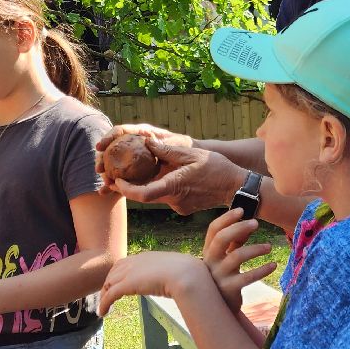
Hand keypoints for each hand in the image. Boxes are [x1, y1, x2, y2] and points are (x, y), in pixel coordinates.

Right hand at [96, 123, 191, 177]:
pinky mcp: (135, 172)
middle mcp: (133, 144)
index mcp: (141, 133)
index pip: (120, 132)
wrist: (189, 158)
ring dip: (107, 174)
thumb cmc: (183, 147)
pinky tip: (104, 192)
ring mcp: (133, 158)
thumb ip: (163, 144)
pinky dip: (114, 185)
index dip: (109, 137)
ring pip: (114, 164)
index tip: (100, 146)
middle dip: (103, 159)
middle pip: (113, 149)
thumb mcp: (176, 144)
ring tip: (104, 184)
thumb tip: (149, 141)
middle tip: (99, 169)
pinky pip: (122, 177)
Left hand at [98, 251, 206, 314]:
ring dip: (104, 294)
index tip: (120, 284)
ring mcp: (131, 272)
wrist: (187, 274)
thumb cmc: (190, 274)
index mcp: (148, 256)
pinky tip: (103, 312)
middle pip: (114, 271)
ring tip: (104, 306)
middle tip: (107, 295)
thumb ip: (175, 275)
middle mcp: (136, 261)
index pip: (127, 262)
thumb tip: (184, 282)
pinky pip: (110, 295)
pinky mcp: (127, 284)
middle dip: (109, 282)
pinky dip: (104, 303)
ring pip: (109, 283)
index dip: (120, 273)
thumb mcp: (179, 271)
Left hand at [111, 141, 245, 215]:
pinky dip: (158, 187)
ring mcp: (178, 206)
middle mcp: (173, 200)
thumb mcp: (192, 153)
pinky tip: (157, 176)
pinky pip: (165, 197)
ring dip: (142, 185)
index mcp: (174, 186)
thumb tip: (145, 141)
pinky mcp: (183, 207)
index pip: (142, 194)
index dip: (125, 189)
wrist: (236, 186)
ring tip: (129, 173)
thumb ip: (167, 149)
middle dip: (127, 186)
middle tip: (113, 175)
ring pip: (153, 195)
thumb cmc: (217, 168)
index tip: (116, 179)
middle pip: (143, 195)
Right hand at [202, 208, 275, 313]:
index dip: (226, 218)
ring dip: (255, 249)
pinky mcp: (229, 289)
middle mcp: (210, 262)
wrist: (218, 310)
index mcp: (208, 252)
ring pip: (236, 256)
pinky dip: (262, 270)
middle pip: (222, 239)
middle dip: (239, 228)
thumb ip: (234, 243)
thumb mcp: (225, 259)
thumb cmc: (224, 278)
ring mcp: (218, 276)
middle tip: (256, 223)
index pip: (213, 230)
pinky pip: (247, 277)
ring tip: (269, 247)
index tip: (242, 209)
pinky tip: (273, 265)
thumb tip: (249, 224)